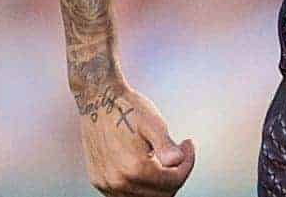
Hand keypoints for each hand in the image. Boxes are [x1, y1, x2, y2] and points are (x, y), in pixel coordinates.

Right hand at [76, 83, 196, 195]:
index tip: (187, 144)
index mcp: (134, 168)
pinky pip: (127, 195)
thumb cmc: (129, 107)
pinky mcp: (99, 181)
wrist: (98, 98)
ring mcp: (106, 184)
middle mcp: (118, 181)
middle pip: (161, 194)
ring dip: (160, 183)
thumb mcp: (154, 123)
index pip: (174, 182)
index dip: (188, 164)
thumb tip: (177, 161)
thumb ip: (166, 146)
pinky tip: (147, 164)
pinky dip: (142, 186)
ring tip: (163, 158)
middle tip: (180, 152)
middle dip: (177, 175)